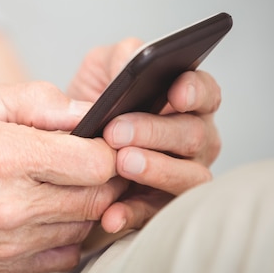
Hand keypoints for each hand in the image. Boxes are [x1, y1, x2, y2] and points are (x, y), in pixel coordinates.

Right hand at [0, 82, 126, 272]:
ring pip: (83, 227)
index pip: (95, 163)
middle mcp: (11, 204)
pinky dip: (67, 234)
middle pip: (97, 198)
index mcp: (6, 156)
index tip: (103, 141)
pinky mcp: (1, 263)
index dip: (109, 149)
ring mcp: (7, 240)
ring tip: (67, 183)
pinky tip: (50, 212)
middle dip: (105, 177)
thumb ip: (37, 100)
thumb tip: (84, 111)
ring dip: (86, 204)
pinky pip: (61, 256)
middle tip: (91, 160)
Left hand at [68, 40, 221, 232]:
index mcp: (186, 103)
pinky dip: (133, 215)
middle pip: (194, 136)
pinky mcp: (156, 207)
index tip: (176, 93)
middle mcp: (194, 140)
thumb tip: (135, 60)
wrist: (67, 144)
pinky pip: (153, 215)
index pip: (206, 93)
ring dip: (157, 171)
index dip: (195, 92)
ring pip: (188, 178)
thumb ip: (122, 57)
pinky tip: (111, 215)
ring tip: (123, 164)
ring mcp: (180, 176)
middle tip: (117, 131)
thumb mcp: (103, 69)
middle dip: (156, 132)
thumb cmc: (93, 101)